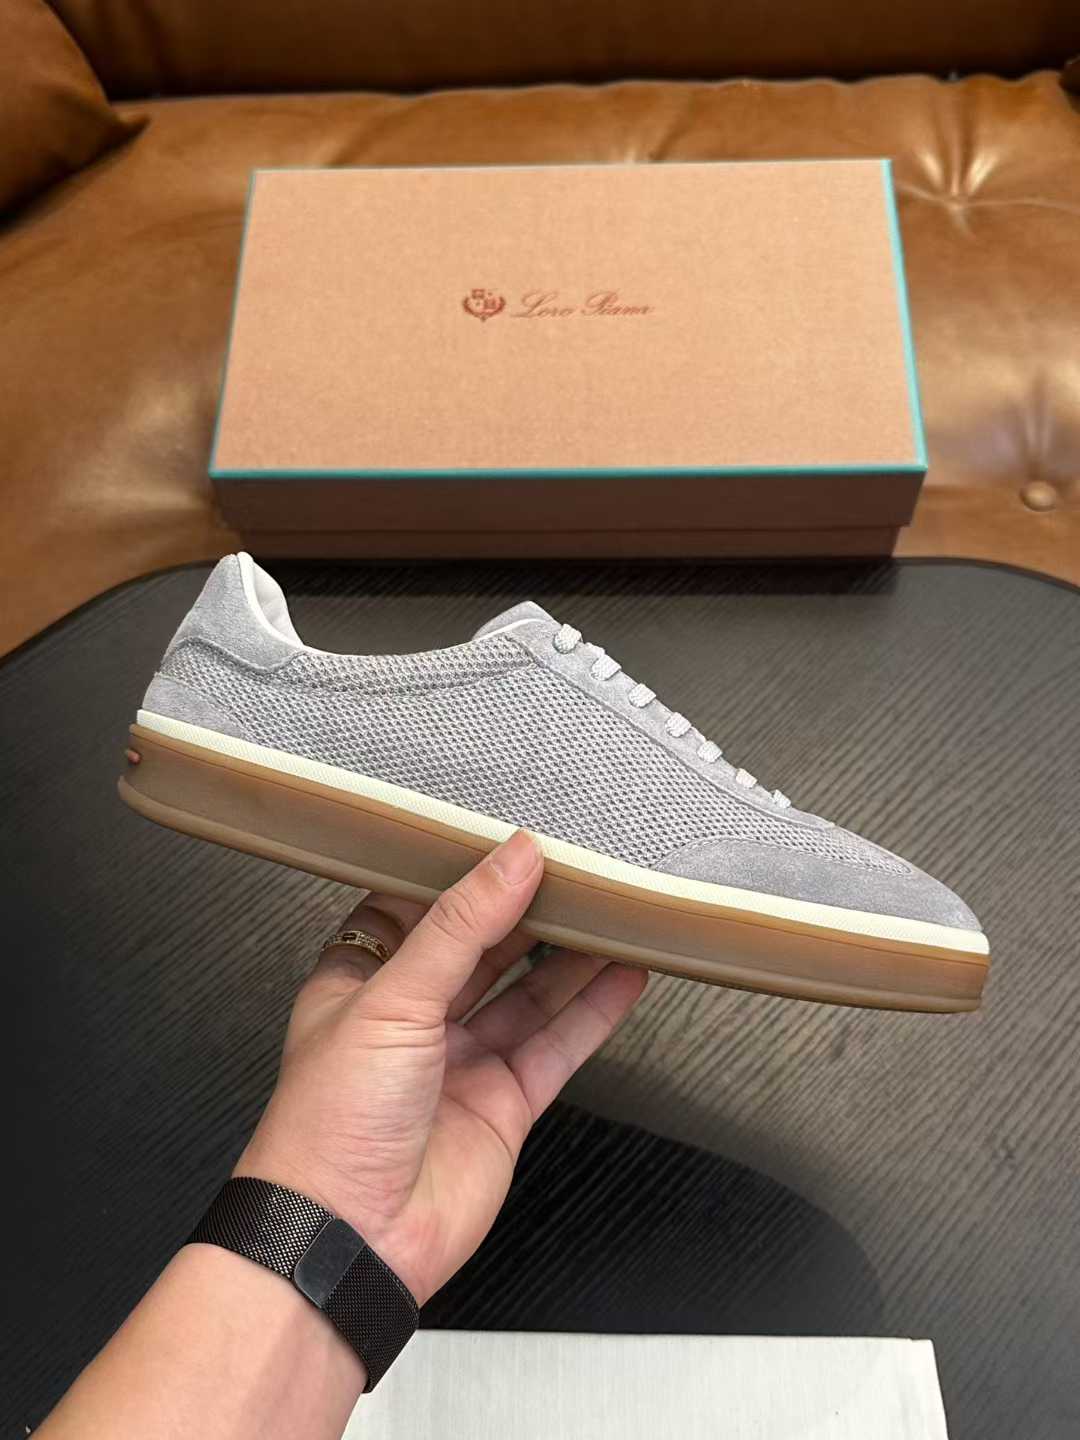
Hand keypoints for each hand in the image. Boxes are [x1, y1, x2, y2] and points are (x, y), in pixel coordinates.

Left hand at [234, 830, 646, 1306]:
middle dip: (527, 910)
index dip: (462, 876)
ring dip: (571, 956)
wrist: (347, 1238)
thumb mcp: (391, 998)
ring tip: (615, 910)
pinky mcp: (502, 1104)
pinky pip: (556, 1046)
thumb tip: (512, 857)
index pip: (418, 909)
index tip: (509, 839)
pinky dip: (593, 1012)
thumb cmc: (329, 1122)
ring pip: (527, 994)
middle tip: (579, 867)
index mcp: (361, 982)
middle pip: (482, 948)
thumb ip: (461, 925)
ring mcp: (460, 1062)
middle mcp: (412, 1019)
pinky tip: (624, 976)